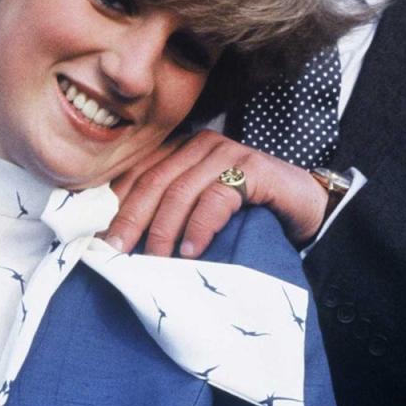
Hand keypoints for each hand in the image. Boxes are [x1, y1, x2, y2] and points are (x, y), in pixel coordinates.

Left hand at [106, 130, 327, 256]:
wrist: (307, 206)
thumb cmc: (248, 213)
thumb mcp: (200, 210)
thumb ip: (169, 213)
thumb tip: (123, 241)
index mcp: (182, 150)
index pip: (138, 173)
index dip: (116, 204)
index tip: (99, 236)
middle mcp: (201, 145)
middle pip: (154, 181)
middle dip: (131, 219)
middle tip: (115, 251)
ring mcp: (228, 153)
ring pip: (180, 191)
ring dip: (162, 230)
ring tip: (153, 260)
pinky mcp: (253, 168)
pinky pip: (216, 198)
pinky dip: (199, 228)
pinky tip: (191, 251)